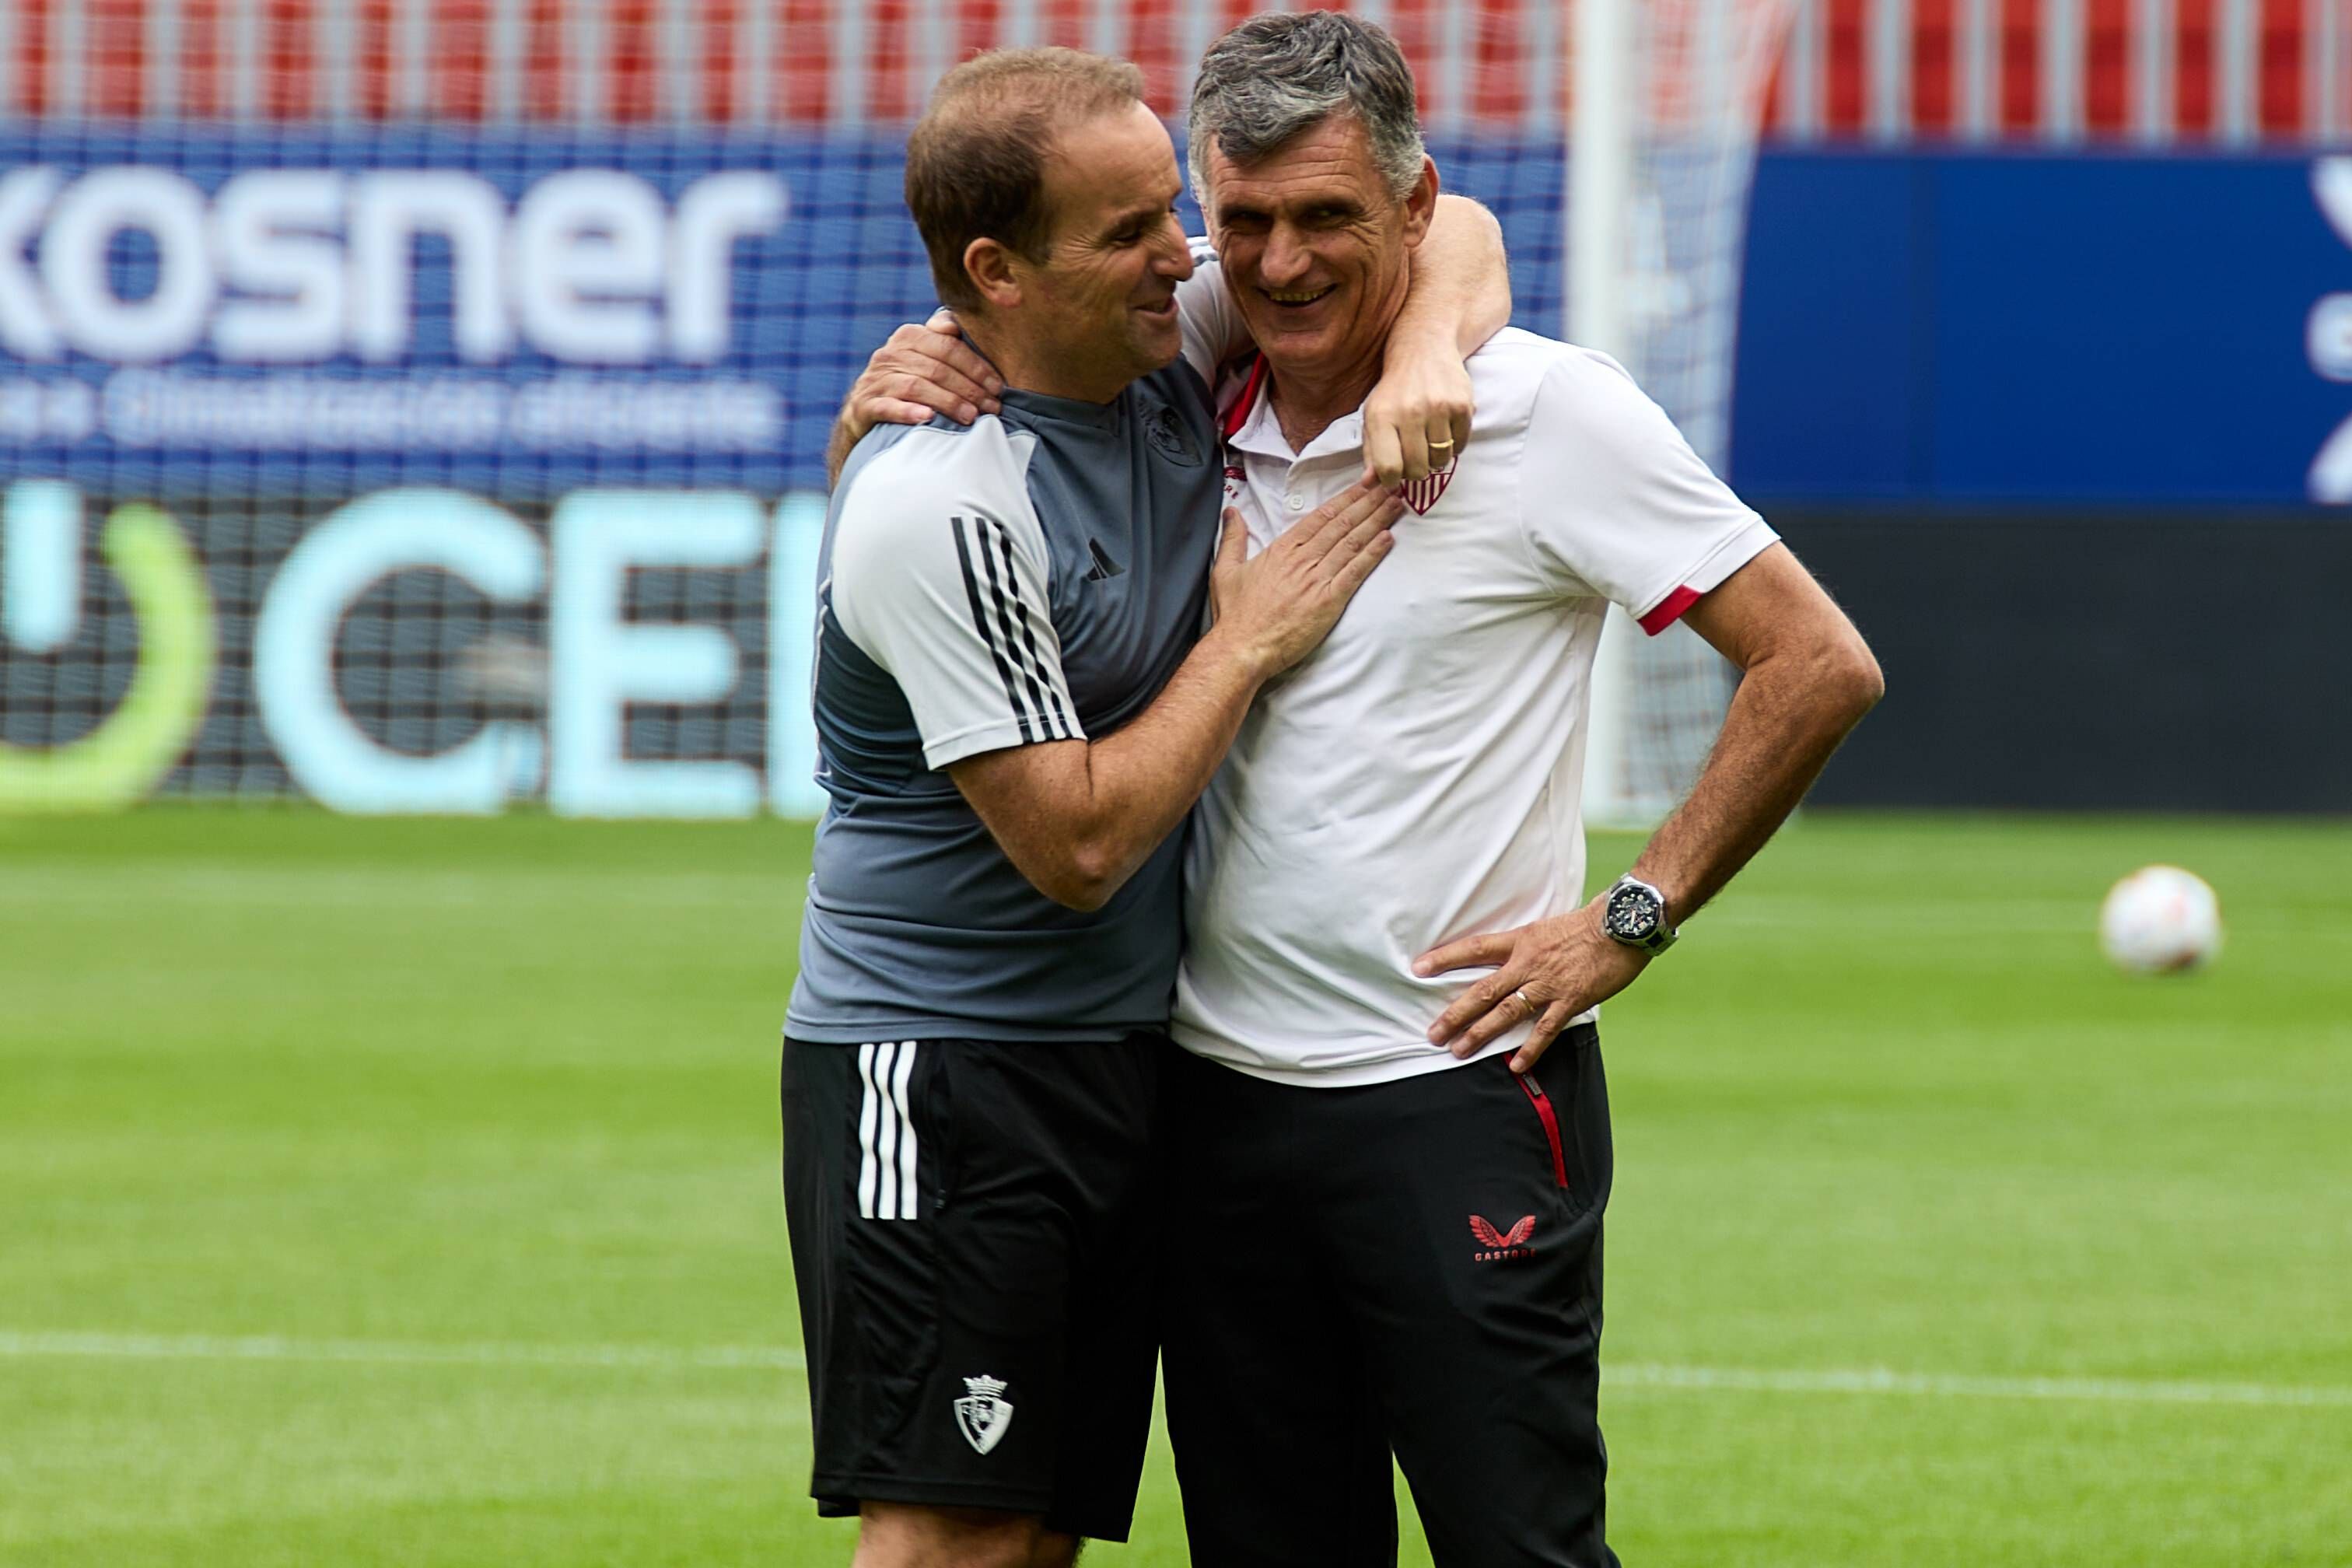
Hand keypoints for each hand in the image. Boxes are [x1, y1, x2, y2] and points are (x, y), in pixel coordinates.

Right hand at [844, 310, 1004, 438]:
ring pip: (917, 387)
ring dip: (948, 402)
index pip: (948, 347)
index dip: (977, 366)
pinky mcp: (865, 405)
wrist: (864, 411)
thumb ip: (944, 338)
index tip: (998, 386)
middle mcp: (889, 354)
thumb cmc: (907, 381)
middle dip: (970, 389)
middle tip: (992, 407)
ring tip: (972, 417)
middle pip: (937, 369)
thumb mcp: (924, 355)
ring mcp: (875, 380)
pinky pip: (888, 407)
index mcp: (908, 336)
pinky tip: (928, 418)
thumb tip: (958, 325)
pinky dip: (908, 412)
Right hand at [1207, 480, 1401, 675]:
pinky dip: (1372, 554)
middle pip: (1342, 523)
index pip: (1321, 516)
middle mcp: (1302, 559)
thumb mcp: (1225, 570)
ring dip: (1377, 521)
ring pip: (1352, 542)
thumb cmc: (1235, 615)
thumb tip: (1231, 512)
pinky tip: (1388, 539)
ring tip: (1396, 504)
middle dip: (1368, 502)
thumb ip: (1232, 538)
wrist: (1241, 648)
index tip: (1364, 485)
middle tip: (1391, 485)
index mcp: (1282, 549)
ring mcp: (1316, 579)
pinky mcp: (1328, 601)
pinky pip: (1355, 572)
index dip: (1345, 498)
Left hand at [1360, 329, 1472, 486]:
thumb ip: (1371, 452)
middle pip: (1417, 469)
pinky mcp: (1462, 405)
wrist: (1424, 348)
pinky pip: (1460, 446)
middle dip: (1415, 470)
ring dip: (1435, 458)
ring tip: (1429, 441)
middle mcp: (1410, 412)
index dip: (1391, 479)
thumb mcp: (1374, 416)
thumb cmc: (1395, 389)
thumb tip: (1369, 484)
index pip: (1388, 468)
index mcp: (1381, 416)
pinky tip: (1444, 429)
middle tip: (1414, 456)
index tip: (1394, 475)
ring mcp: (1438, 408)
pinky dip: (1454, 445)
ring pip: (1441, 460)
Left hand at [1414, 897, 1648, 1073]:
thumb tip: (1508, 958)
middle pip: (1482, 990)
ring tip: (1458, 1051)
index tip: (1418, 968)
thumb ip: (1525, 945)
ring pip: (1506, 1012)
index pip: (1474, 948)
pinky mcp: (1570, 1000)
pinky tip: (1514, 1066)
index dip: (1445, 958)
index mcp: (1520, 940)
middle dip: (1455, 1013)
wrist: (1623, 924)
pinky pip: (1545, 1029)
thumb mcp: (1546, 927)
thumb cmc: (1588, 924)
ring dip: (1480, 1033)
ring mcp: (1548, 983)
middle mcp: (1528, 963)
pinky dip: (1529, 1049)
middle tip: (1432, 1033)